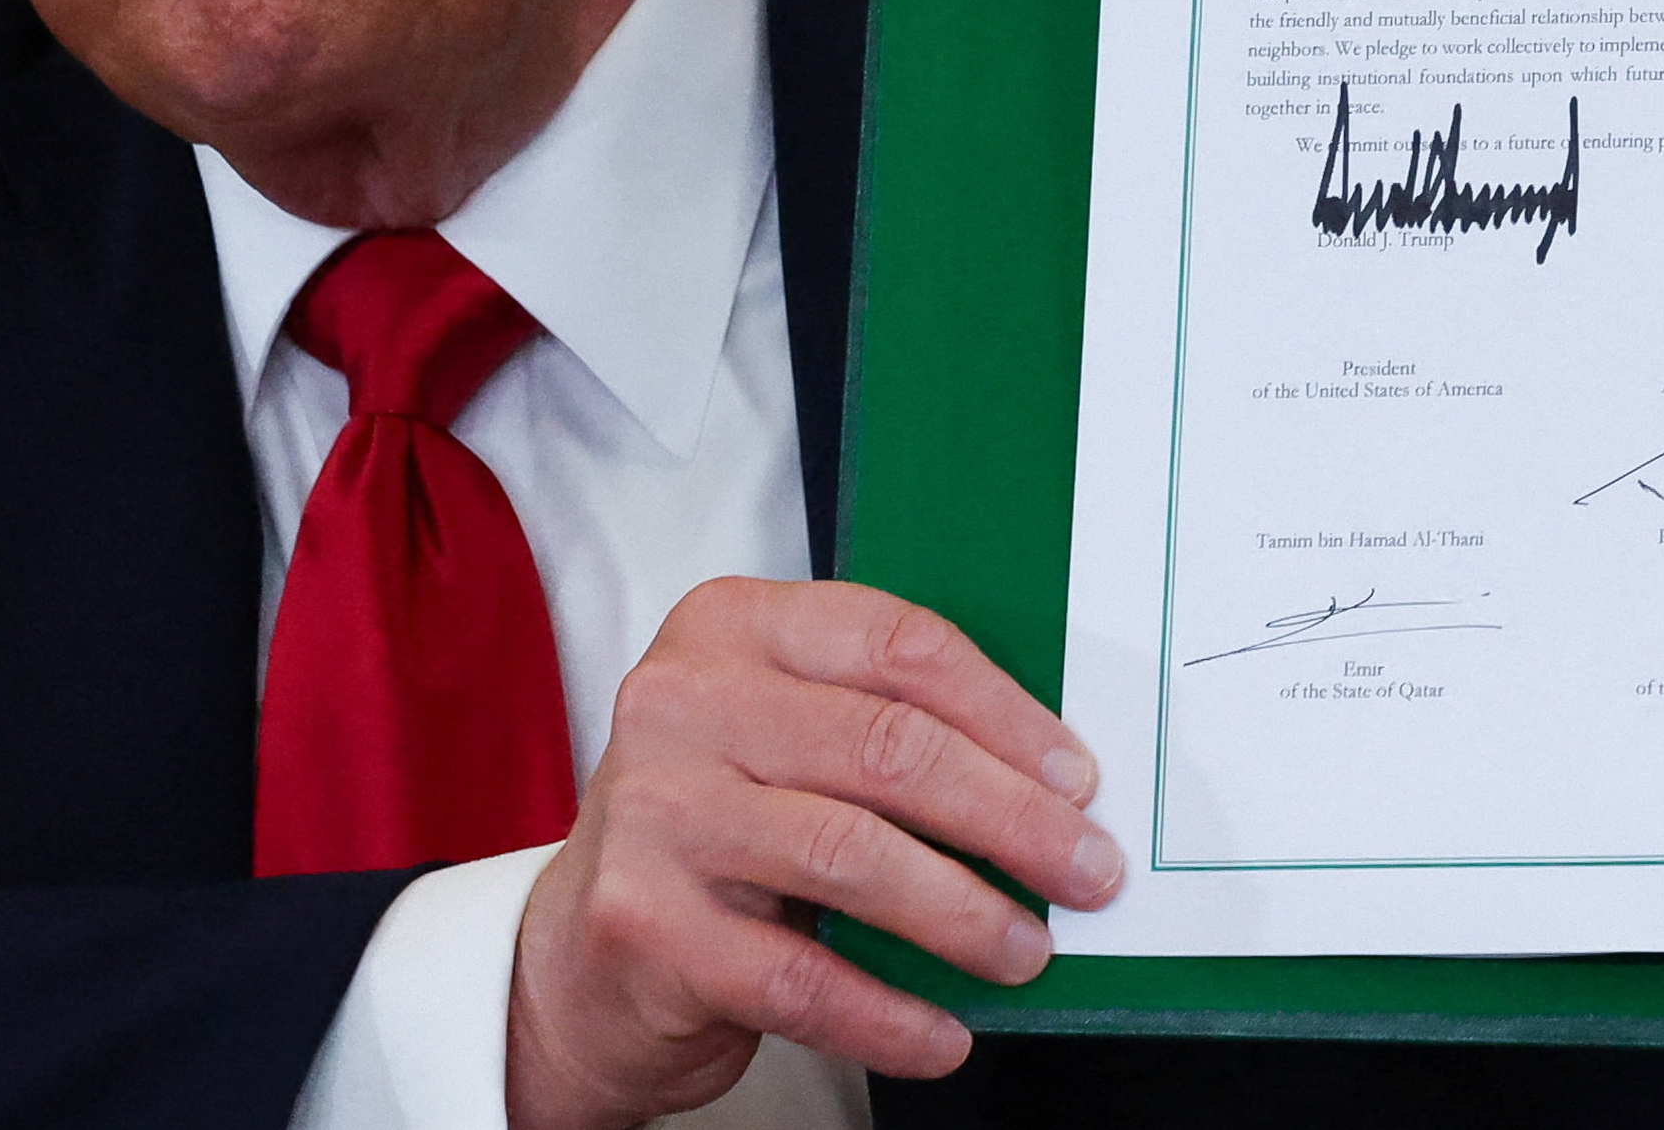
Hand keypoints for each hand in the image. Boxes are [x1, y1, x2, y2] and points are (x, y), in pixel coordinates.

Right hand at [505, 578, 1119, 1129]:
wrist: (577, 959)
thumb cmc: (715, 836)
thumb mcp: (782, 743)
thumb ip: (881, 731)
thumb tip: (1051, 785)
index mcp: (729, 627)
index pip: (895, 643)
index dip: (1005, 713)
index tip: (1077, 778)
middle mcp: (681, 702)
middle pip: (886, 748)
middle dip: (1011, 818)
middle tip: (1086, 872)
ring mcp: (654, 810)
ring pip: (850, 856)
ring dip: (964, 915)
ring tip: (1026, 952)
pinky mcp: (644, 922)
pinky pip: (801, 978)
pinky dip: (891, 1016)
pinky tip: (943, 1036)